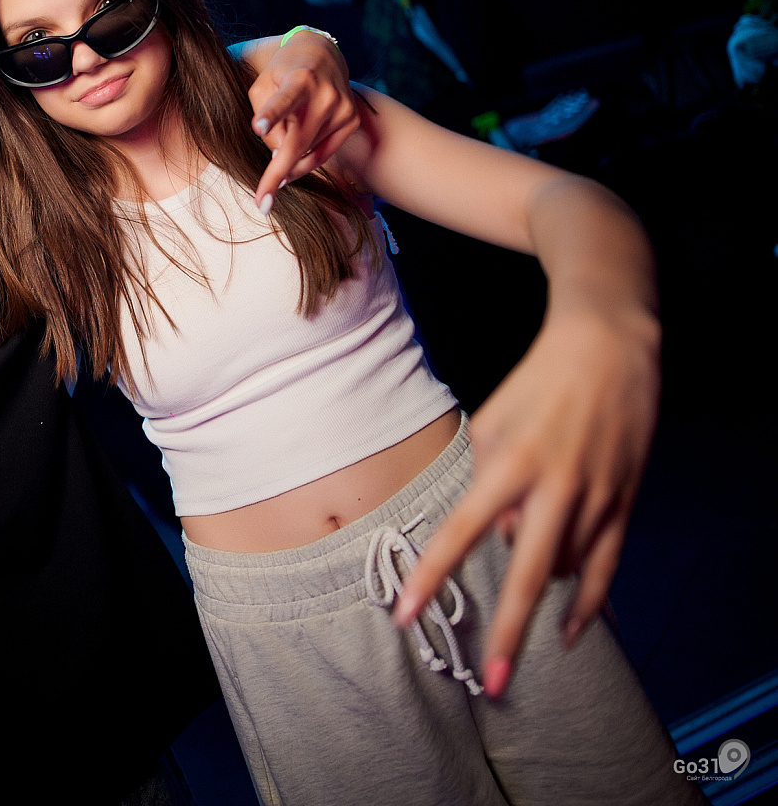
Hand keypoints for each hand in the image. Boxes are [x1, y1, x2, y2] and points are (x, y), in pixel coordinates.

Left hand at [247, 32, 360, 208]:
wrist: (322, 54)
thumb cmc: (283, 72)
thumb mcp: (263, 84)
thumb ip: (263, 115)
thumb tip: (279, 154)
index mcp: (301, 78)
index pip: (284, 99)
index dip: (272, 115)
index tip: (258, 127)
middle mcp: (327, 94)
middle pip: (297, 142)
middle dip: (277, 173)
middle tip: (262, 204)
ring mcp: (343, 108)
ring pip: (308, 153)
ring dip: (288, 162)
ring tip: (274, 160)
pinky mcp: (351, 121)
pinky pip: (323, 154)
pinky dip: (304, 161)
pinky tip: (290, 163)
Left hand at [393, 301, 658, 698]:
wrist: (609, 351)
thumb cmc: (536, 386)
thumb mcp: (492, 424)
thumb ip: (488, 485)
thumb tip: (500, 540)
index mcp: (510, 464)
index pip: (462, 532)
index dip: (432, 576)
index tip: (406, 614)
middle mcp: (555, 487)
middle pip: (527, 574)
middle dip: (507, 632)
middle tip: (488, 681)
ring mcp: (597, 498)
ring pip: (565, 570)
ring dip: (540, 593)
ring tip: (519, 600)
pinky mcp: (625, 501)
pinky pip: (607, 566)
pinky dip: (589, 604)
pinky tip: (569, 634)